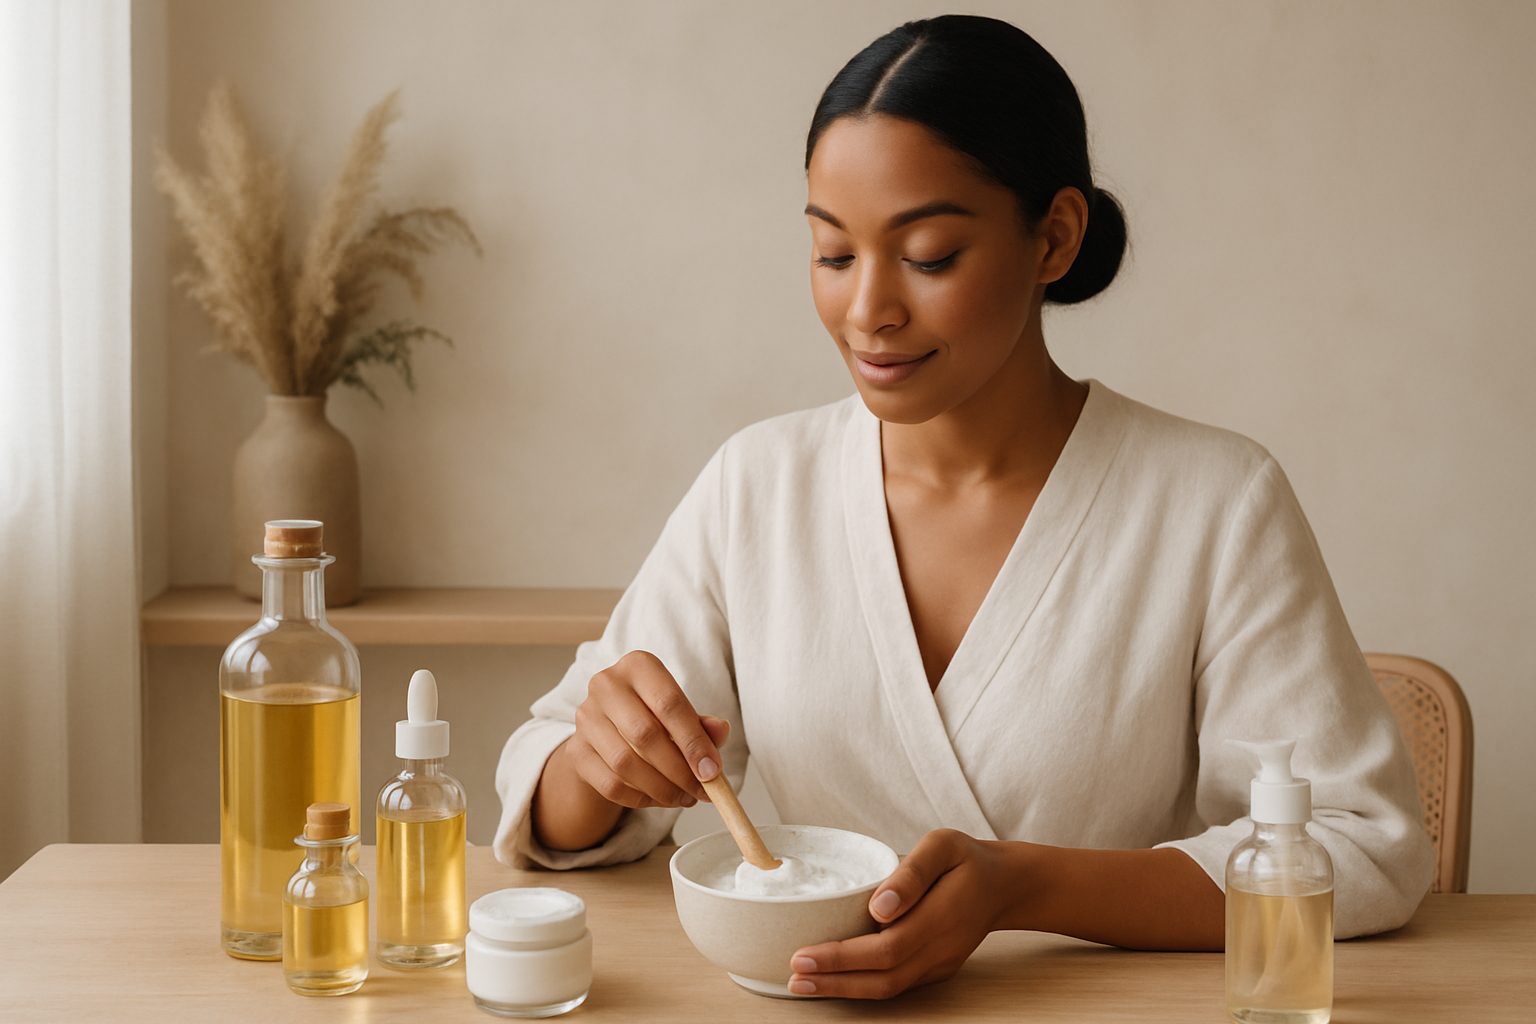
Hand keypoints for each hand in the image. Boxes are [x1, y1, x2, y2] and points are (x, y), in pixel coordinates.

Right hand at [563, 650, 729, 808]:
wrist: (607, 731)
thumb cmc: (651, 717)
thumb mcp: (680, 715)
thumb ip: (702, 724)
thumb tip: (721, 731)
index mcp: (638, 666)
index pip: (669, 704)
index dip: (694, 742)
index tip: (712, 771)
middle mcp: (606, 685)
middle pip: (645, 735)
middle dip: (679, 771)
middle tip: (702, 791)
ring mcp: (585, 718)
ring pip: (626, 764)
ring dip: (662, 789)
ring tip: (684, 797)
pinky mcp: (575, 751)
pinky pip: (611, 784)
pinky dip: (640, 798)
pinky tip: (658, 798)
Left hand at [787, 828, 1005, 998]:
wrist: (1004, 886)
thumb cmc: (967, 859)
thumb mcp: (943, 846)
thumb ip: (912, 873)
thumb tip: (878, 907)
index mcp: (942, 916)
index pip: (886, 948)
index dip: (842, 957)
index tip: (803, 955)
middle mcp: (942, 948)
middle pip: (883, 978)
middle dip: (834, 981)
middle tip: (793, 976)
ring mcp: (941, 964)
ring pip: (890, 989)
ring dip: (845, 990)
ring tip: (804, 985)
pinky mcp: (937, 970)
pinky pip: (897, 985)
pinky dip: (863, 986)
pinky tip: (835, 979)